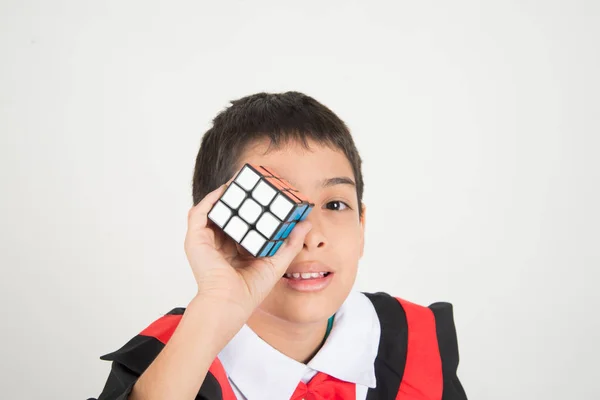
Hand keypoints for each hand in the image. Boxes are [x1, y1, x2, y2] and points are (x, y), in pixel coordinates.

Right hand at [184, 183, 311, 319]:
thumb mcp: (276, 261)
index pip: (244, 221)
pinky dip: (212, 199)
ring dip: (226, 193)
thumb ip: (290, 242)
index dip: (254, 206)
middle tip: (253, 178)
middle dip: (240, 195)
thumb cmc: (250, 290)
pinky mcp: (195, 239)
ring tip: (240, 178)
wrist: (231, 303)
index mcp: (234, 248)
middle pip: (229, 212)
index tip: (267, 193)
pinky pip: (200, 212)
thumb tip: (306, 223)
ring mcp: (205, 240)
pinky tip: (226, 189)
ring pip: (215, 209)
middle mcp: (218, 242)